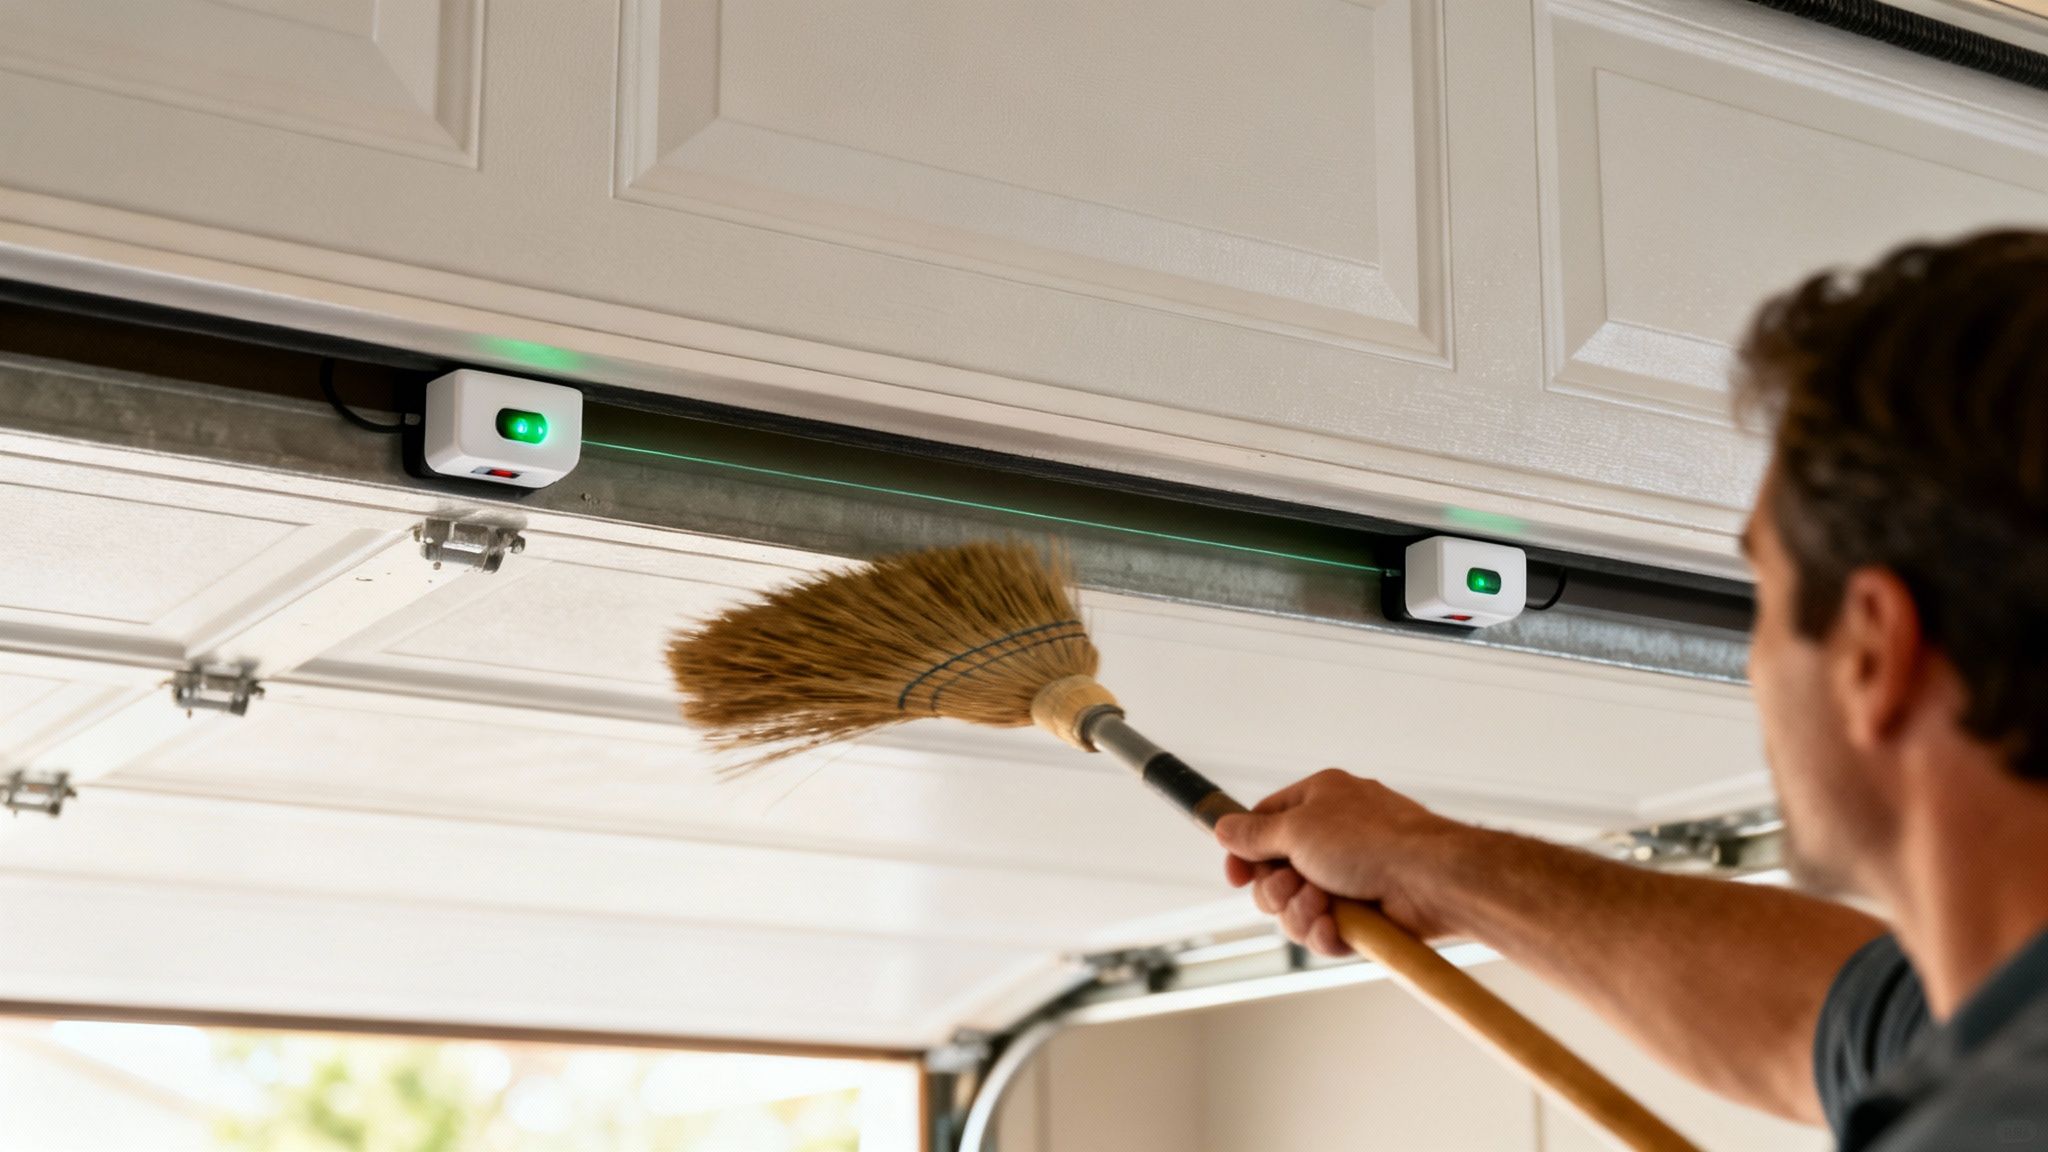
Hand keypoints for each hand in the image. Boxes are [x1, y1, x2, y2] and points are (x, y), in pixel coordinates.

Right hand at [1214, 769, 1474, 956]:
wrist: (1430, 879)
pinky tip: (1336, 927)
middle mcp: (1331, 837)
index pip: (1263, 823)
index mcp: (1318, 801)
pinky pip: (1323, 931)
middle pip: (1273, 874)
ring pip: (1295, 908)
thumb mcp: (1298, 828)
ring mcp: (1347, 877)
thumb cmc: (1370, 840)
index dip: (1244, 853)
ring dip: (1301, 912)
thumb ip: (1254, 833)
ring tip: (1323, 905)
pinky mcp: (1362, 914)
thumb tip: (1222, 827)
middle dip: (1277, 889)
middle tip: (1294, 885)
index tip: (1237, 877)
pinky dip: (1325, 932)